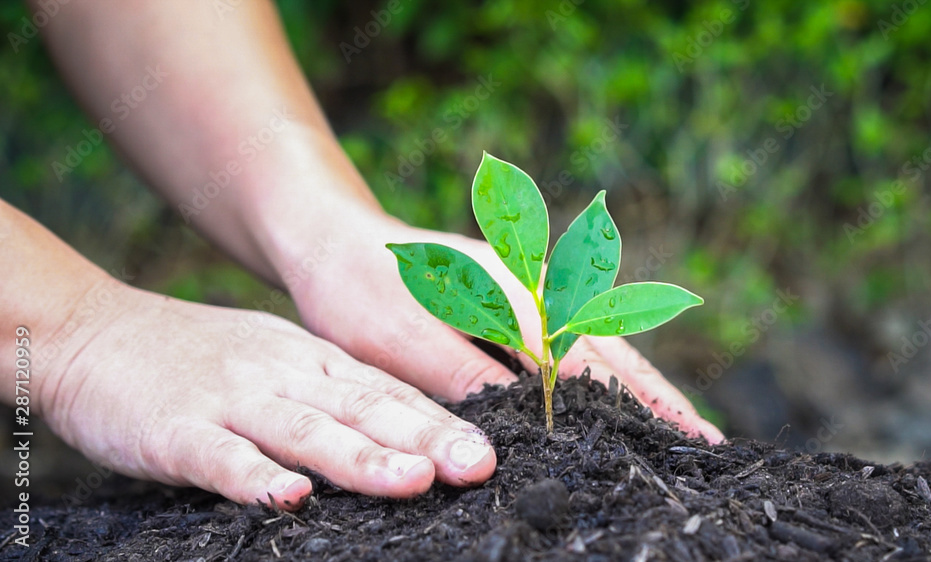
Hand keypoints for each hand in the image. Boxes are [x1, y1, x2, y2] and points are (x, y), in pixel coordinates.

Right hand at [37, 281, 495, 509]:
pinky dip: (254, 478)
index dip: (443, 420)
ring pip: (306, 430)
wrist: (94, 332)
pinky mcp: (176, 430)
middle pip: (365, 408)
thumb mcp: (277, 358)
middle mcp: (283, 376)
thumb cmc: (200, 355)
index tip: (494, 449)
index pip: (389, 392)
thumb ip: (333, 390)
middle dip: (427, 439)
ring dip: (361, 459)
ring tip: (414, 481)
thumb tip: (403, 429)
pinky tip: (288, 497)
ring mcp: (230, 400)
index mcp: (311, 362)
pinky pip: (220, 457)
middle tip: (481, 466)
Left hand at [287, 212, 722, 443]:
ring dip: (640, 384)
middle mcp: (534, 292)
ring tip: (680, 424)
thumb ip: (464, 380)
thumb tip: (517, 435)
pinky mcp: (510, 305)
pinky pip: (571, 341)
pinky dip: (603, 373)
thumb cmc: (362, 288)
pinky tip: (611, 397)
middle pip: (612, 350)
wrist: (331, 239)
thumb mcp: (404, 338)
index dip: (641, 405)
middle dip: (660, 396)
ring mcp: (525, 295)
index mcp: (516, 299)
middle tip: (706, 440)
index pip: (594, 363)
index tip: (686, 438)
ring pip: (598, 344)